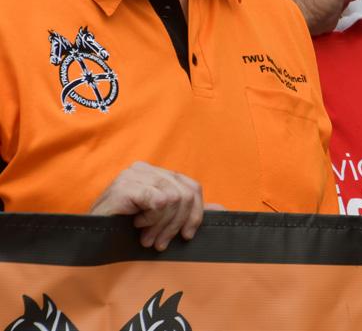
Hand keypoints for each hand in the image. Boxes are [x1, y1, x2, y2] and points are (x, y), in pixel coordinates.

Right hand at [90, 161, 214, 251]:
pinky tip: (137, 226)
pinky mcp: (126, 185)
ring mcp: (134, 174)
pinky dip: (151, 220)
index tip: (186, 236)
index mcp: (156, 173)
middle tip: (161, 243)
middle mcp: (145, 168)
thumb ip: (188, 213)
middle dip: (177, 224)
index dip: (195, 213)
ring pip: (174, 198)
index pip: (192, 186)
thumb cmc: (121, 233)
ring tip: (146, 237)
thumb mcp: (160, 222)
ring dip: (162, 226)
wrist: (89, 242)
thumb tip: (222, 209)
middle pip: (185, 193)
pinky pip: (158, 202)